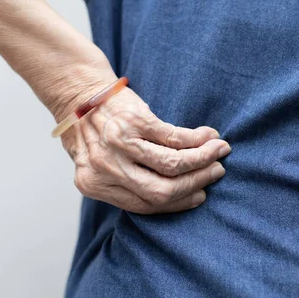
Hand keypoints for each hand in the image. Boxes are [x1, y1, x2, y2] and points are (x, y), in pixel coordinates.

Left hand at [60, 86, 230, 213]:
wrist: (79, 92)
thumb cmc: (94, 131)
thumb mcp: (101, 163)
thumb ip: (127, 181)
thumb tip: (180, 194)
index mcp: (95, 184)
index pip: (146, 206)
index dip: (179, 202)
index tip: (199, 195)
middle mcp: (105, 168)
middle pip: (162, 190)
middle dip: (195, 183)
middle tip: (216, 173)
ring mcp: (120, 144)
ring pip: (173, 164)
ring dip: (202, 160)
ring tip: (219, 152)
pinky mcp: (135, 120)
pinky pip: (174, 137)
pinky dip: (197, 138)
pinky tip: (209, 136)